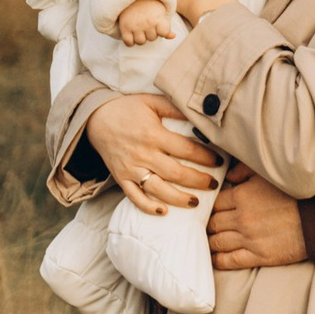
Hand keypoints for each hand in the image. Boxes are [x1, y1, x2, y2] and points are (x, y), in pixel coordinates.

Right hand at [85, 92, 222, 216]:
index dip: (205, 157)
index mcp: (153, 134)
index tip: (219, 161)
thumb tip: (200, 114)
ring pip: (158, 189)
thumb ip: (175, 107)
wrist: (95, 118)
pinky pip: (135, 197)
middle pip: (176, 173)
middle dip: (198, 180)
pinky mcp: (121, 178)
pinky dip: (148, 207)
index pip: (186, 149)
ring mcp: (131, 169)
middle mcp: (143, 154)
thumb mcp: (152, 101)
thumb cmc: (127, 109)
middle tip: (214, 184)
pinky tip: (164, 212)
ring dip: (179, 198)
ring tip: (195, 202)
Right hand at [114, 0, 175, 48]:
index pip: (164, 33)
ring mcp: (135, 26)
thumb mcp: (160, 12)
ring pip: (140, 42)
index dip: (162, 31)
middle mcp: (147, 23)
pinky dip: (130, 41)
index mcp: (158, 18)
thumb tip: (173, 36)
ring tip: (139, 27)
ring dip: (140, 37)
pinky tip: (131, 33)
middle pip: (152, 38)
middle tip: (146, 22)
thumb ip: (166, 26)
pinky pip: (129, 43)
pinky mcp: (124, 27)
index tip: (159, 23)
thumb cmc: (149, 4)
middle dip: (150, 32)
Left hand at [208, 165, 310, 269]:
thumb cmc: (295, 194)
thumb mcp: (268, 175)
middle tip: (207, 226)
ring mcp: (248, 239)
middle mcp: (241, 218)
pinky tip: (216, 258)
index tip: (209, 209)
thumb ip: (244, 171)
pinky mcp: (259, 256)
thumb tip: (228, 177)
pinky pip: (230, 260)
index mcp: (242, 196)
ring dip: (211, 242)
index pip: (214, 203)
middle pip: (213, 223)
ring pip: (218, 242)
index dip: (210, 206)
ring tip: (210, 241)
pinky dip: (219, 260)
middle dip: (209, 224)